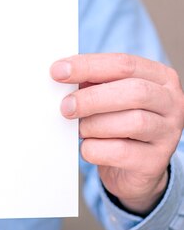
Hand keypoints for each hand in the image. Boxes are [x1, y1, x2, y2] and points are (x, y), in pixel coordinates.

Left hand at [51, 53, 183, 214]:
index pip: (124, 64)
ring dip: (94, 125)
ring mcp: (168, 132)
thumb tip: (62, 74)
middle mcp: (171, 102)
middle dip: (92, 98)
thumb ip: (90, 82)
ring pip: (133, 122)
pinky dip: (96, 149)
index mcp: (159, 77)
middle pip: (134, 91)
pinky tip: (88, 147)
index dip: (88, 66)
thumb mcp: (106, 96)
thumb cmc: (115, 121)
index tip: (58, 71)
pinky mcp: (156, 161)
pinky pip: (122, 152)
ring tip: (81, 129)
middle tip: (66, 107)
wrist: (130, 165)